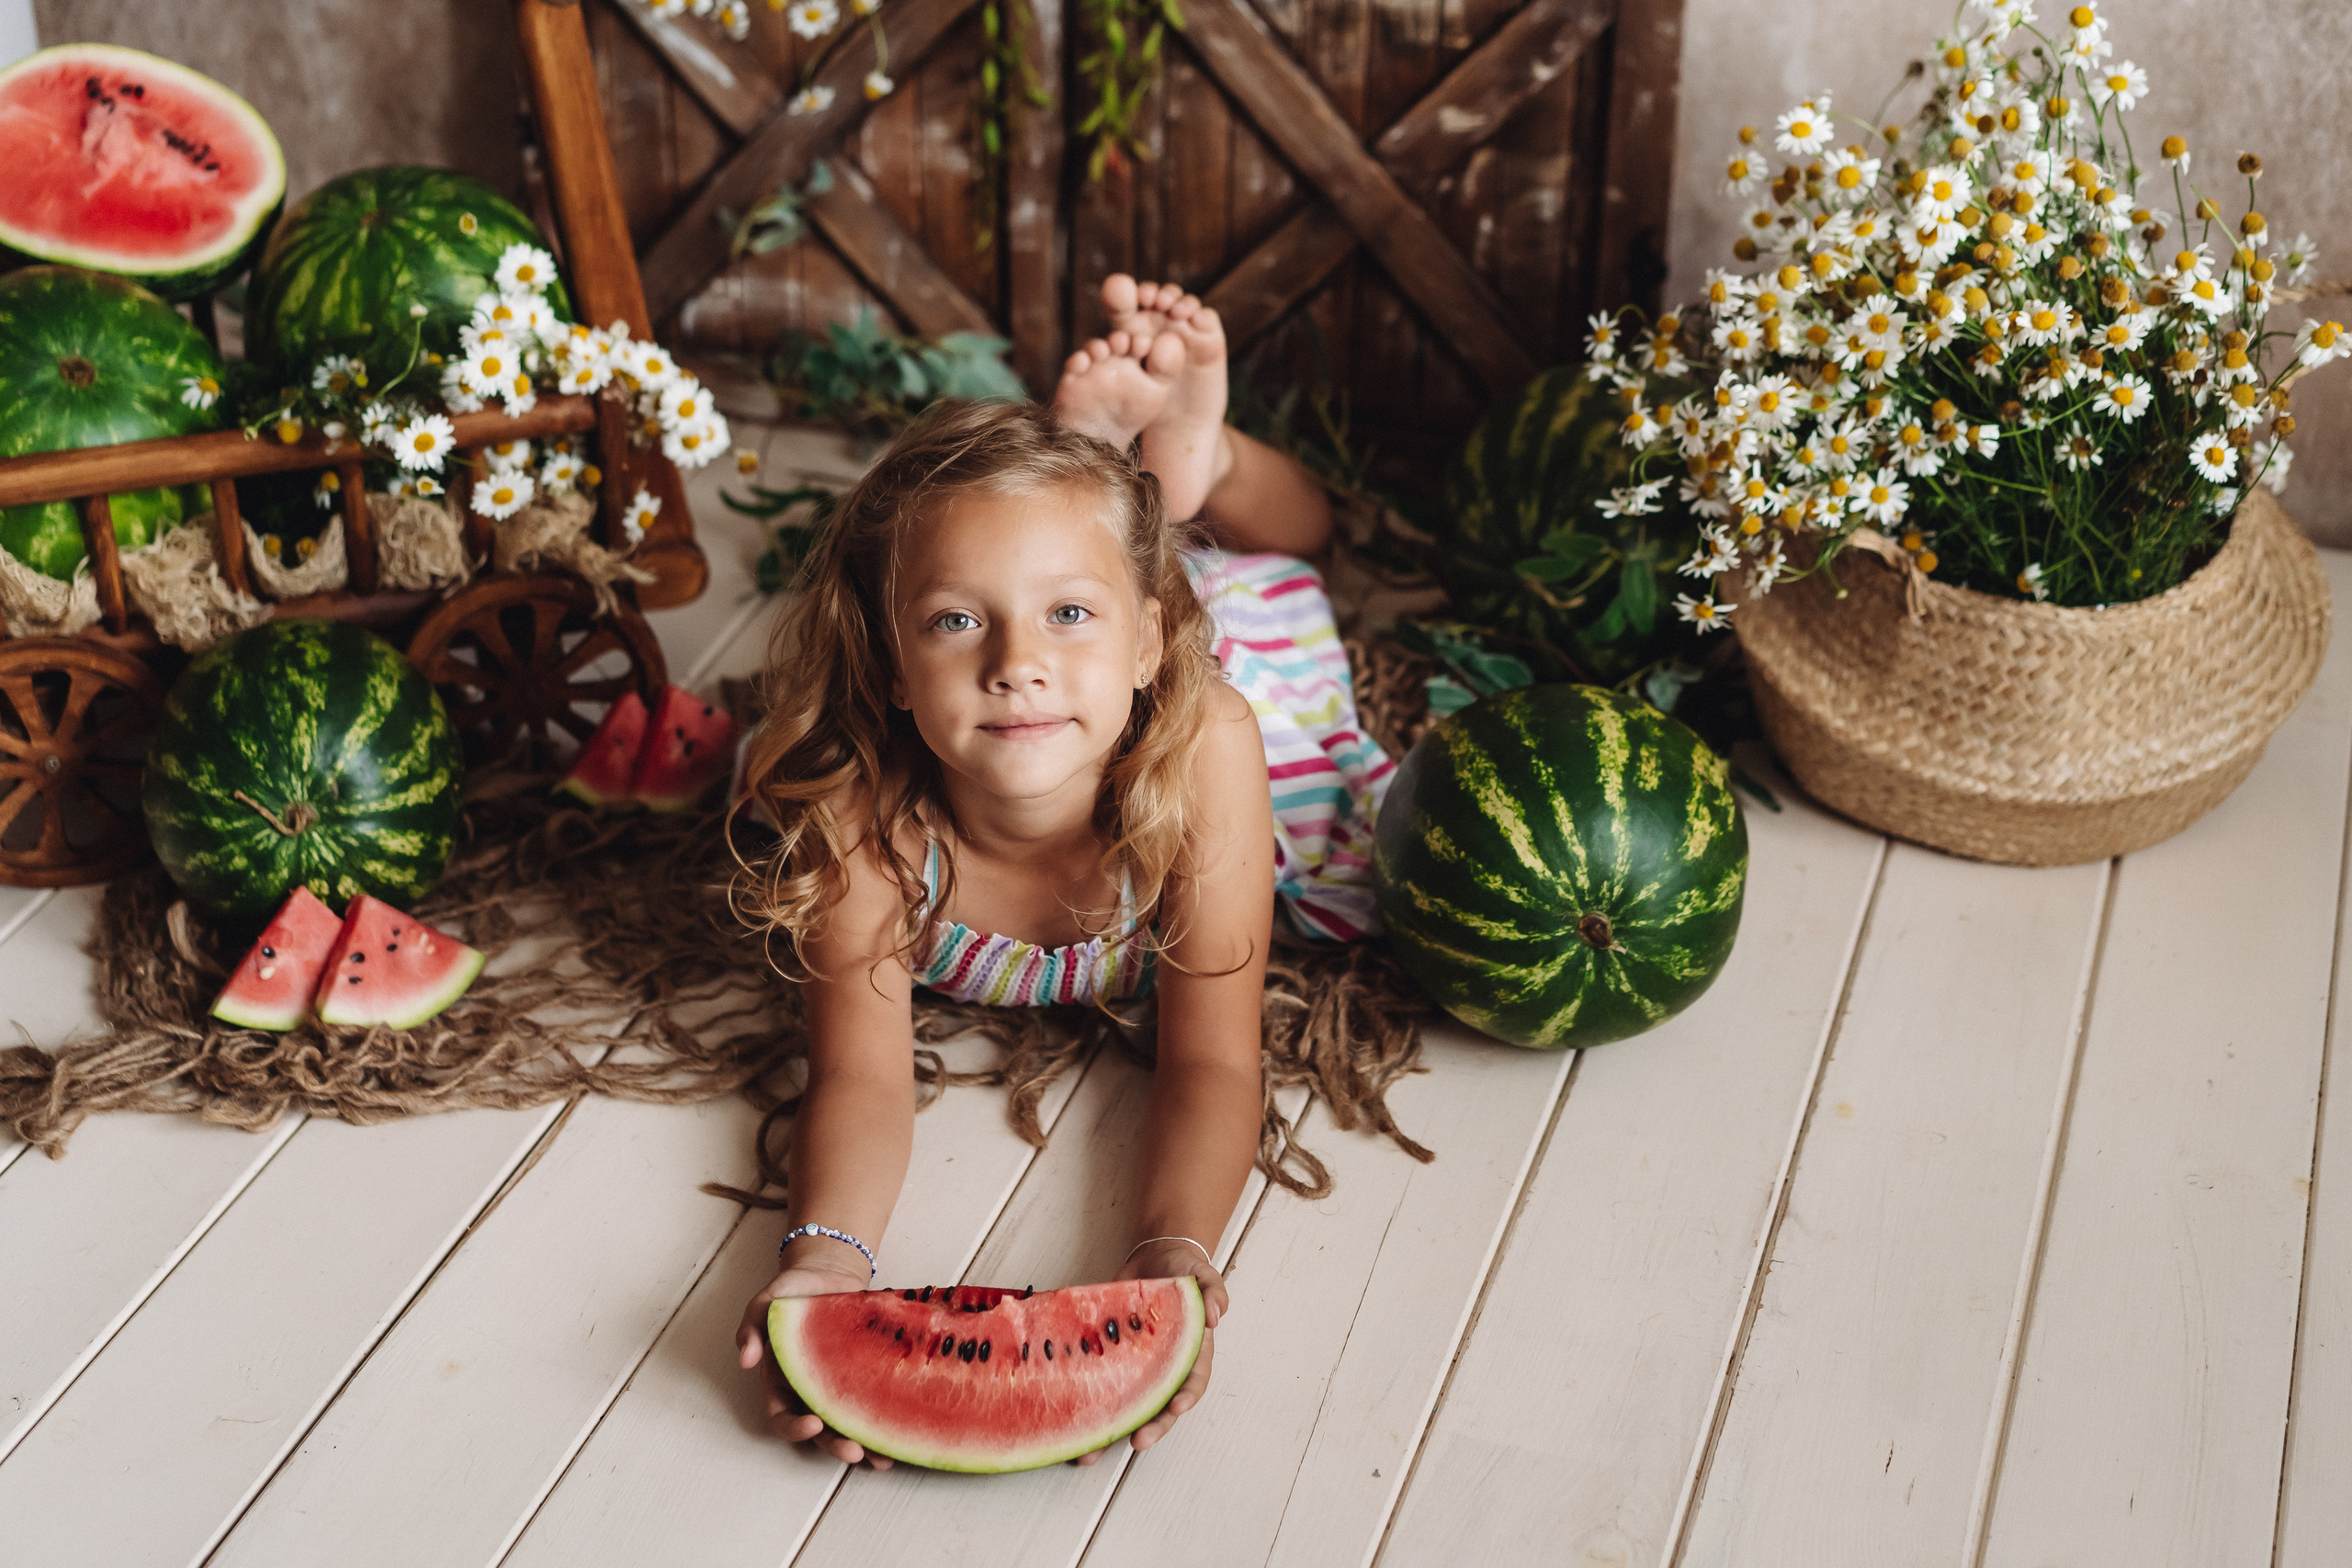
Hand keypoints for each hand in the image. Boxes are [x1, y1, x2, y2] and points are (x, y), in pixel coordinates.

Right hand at [735, 1260, 891, 1466]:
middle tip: (854, 1451)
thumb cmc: (792, 1292)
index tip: (813, 1424)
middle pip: (820, 1434)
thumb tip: (746, 1360)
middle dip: (836, 1446)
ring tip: (883, 1459)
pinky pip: (875, 1406)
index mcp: (782, 1384)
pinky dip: (888, 1423)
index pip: (781, 1419)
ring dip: (866, 1447)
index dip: (794, 1429)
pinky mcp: (866, 1379)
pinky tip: (903, 1432)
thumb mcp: (763, 1304)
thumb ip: (750, 1330)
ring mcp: (840, 1390)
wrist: (829, 1274)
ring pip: (850, 1428)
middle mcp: (810, 1395)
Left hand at [1073, 1239, 1228, 1464]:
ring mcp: (1136, 1368)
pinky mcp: (1111, 1361)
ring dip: (1108, 1431)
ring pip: (1125, 1407)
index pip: (1192, 1381)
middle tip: (1136, 1442)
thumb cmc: (1186, 1271)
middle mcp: (1163, 1369)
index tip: (1176, 1409)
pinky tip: (1062, 1422)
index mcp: (1190, 1353)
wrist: (1157, 1261)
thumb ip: (1213, 1292)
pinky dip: (1082, 1405)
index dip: (1186, 1397)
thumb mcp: (1205, 1275)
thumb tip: (1215, 1315)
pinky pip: (1097, 1387)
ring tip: (1086, 1454)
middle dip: (1149, 1427)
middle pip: (1158, 1406)